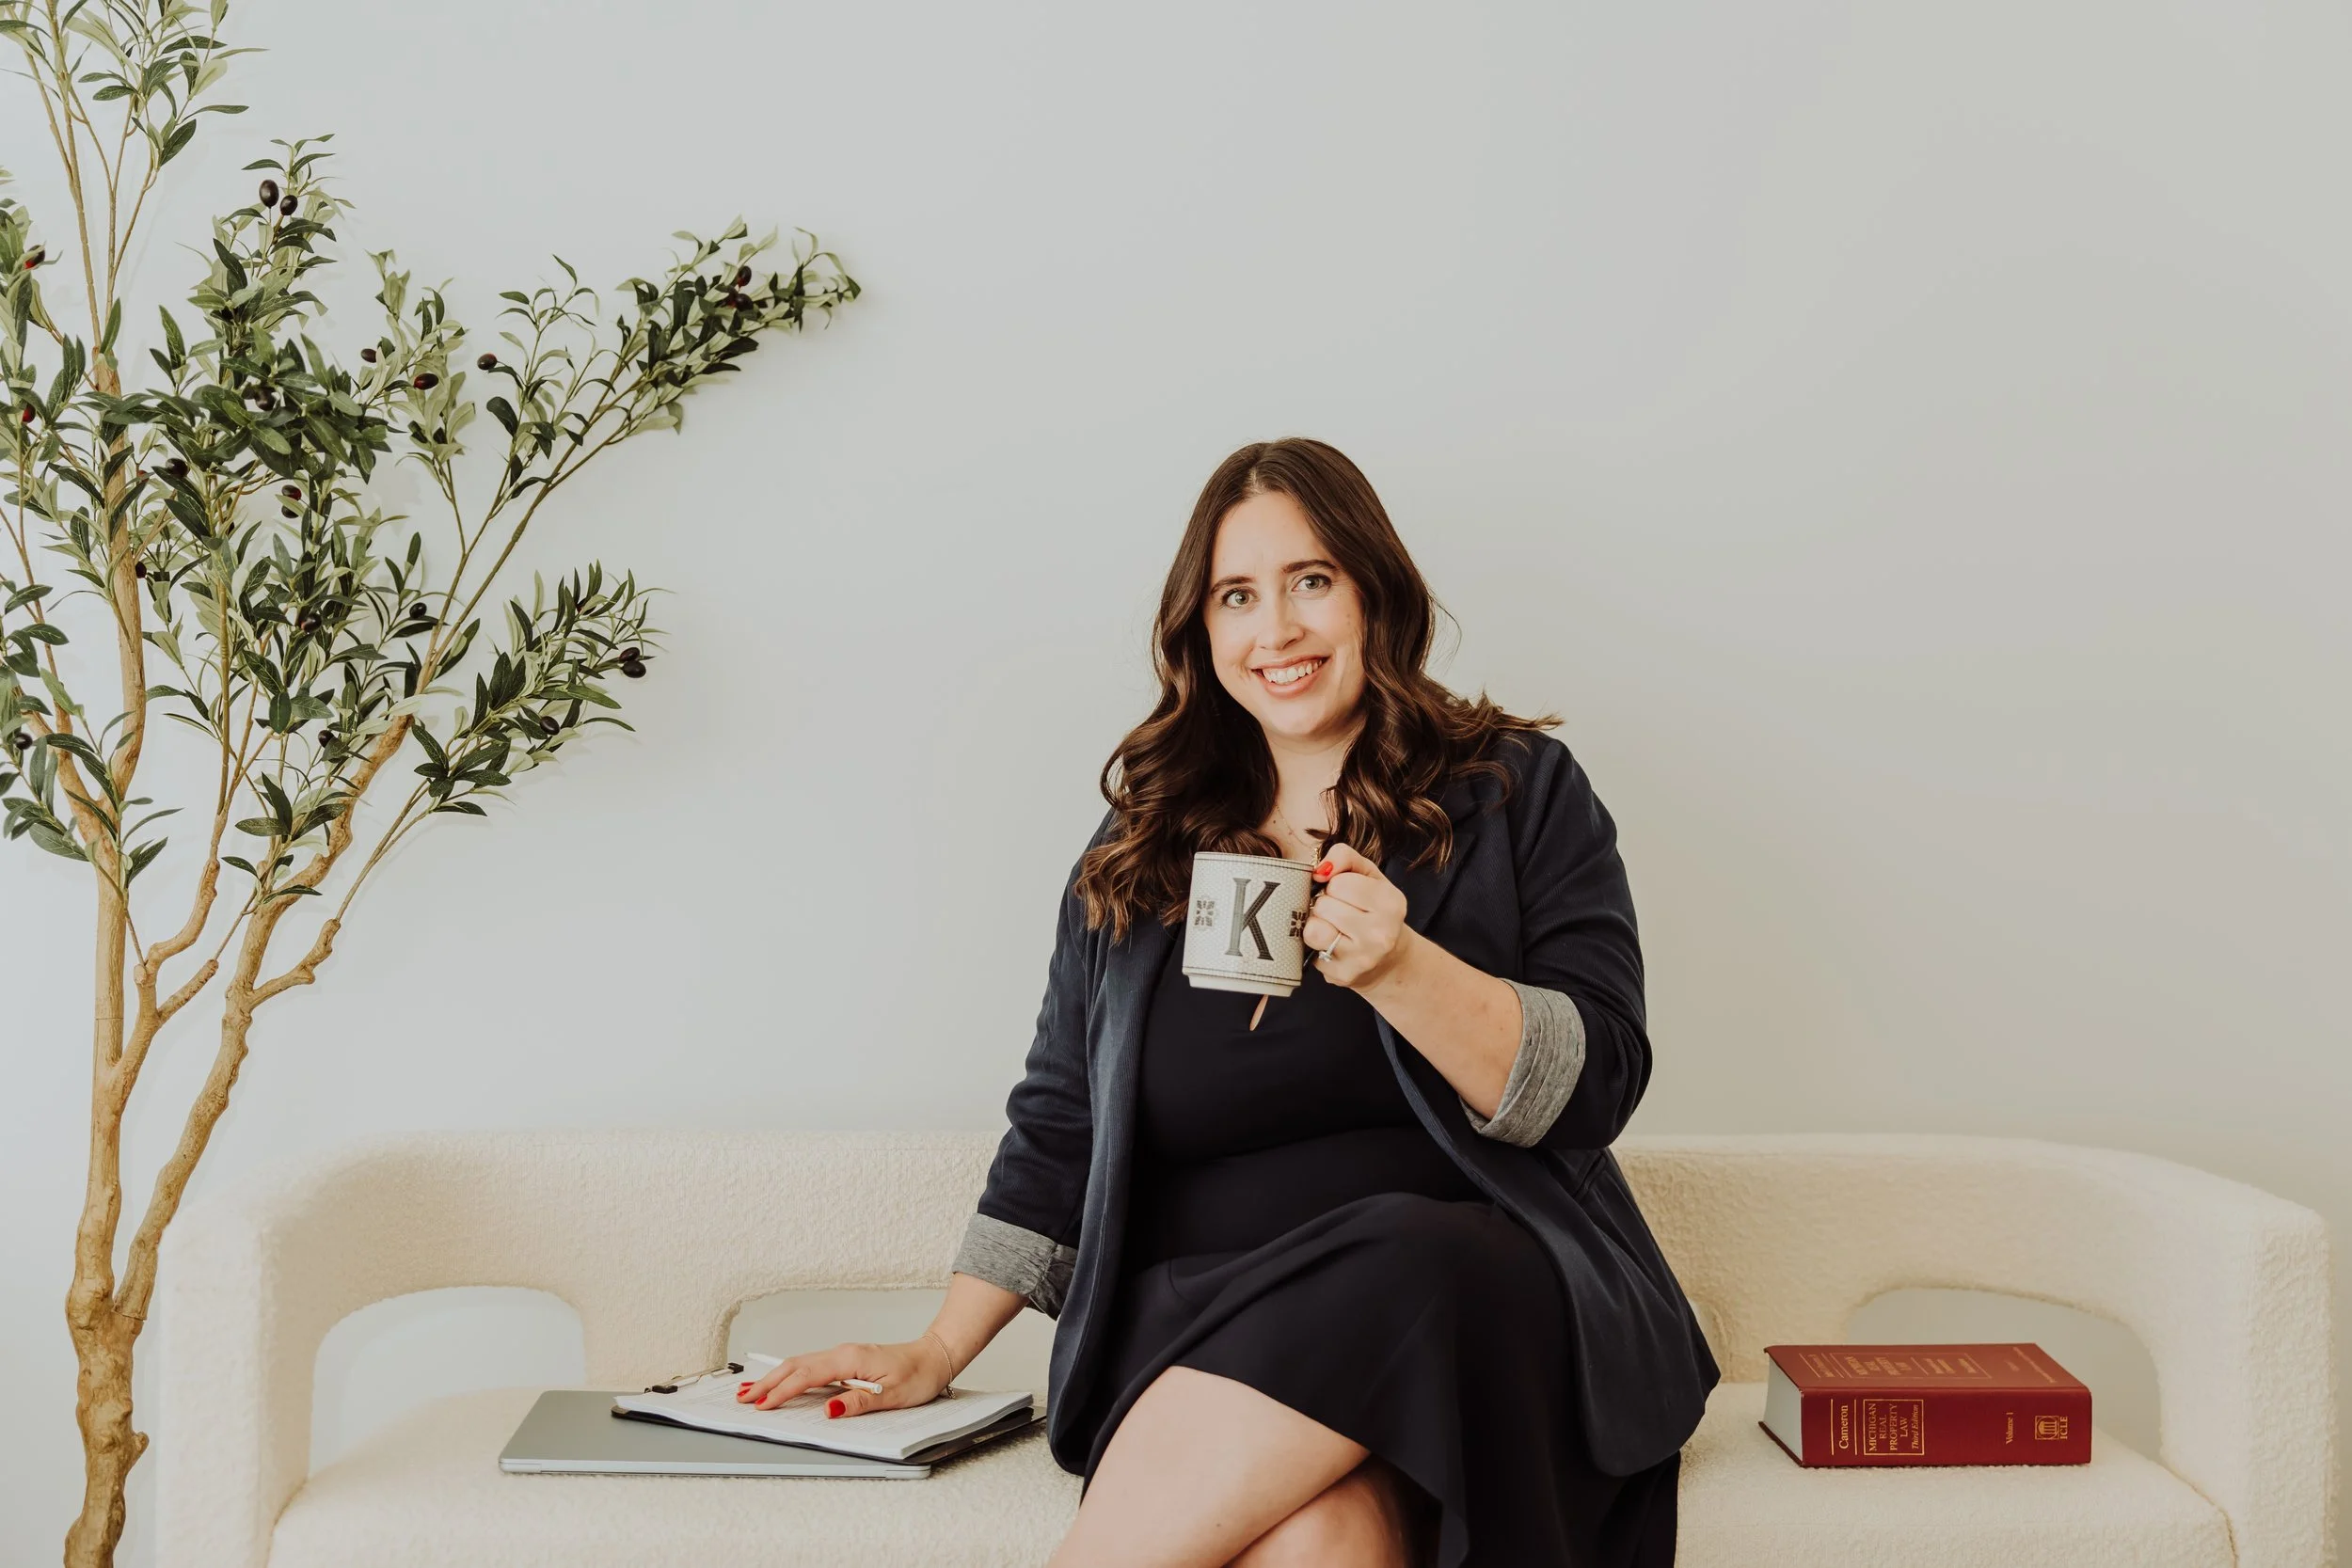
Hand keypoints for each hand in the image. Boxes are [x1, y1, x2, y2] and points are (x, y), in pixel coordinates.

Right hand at [735, 1334, 955, 1416]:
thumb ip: (859, 1402)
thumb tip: (829, 1410)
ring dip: (775, 1377)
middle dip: (767, 1382)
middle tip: (743, 1398)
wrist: (935, 1355)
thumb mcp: (893, 1395)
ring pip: (801, 1364)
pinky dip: (791, 1374)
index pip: (806, 1377)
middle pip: (796, 1366)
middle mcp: (843, 1353)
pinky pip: (811, 1366)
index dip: (781, 1392)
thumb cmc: (919, 1374)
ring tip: (751, 1390)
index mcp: (850, 1359)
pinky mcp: (846, 1360)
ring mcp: (843, 1355)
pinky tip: (783, 1380)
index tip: (762, 1405)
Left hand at [1301, 841, 1414, 990]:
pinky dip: (1315, 946)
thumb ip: (1345, 857)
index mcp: (1391, 902)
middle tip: (1340, 913)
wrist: (1389, 960)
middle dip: (1325, 905)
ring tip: (1332, 928)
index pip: (1339, 883)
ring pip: (1313, 929)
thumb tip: (1320, 869)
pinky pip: (1310, 952)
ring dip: (1316, 925)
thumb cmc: (1375, 911)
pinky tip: (1332, 947)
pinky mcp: (1343, 975)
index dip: (1335, 885)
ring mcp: (1363, 958)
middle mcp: (1381, 932)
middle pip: (1324, 905)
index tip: (1346, 895)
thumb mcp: (1369, 876)